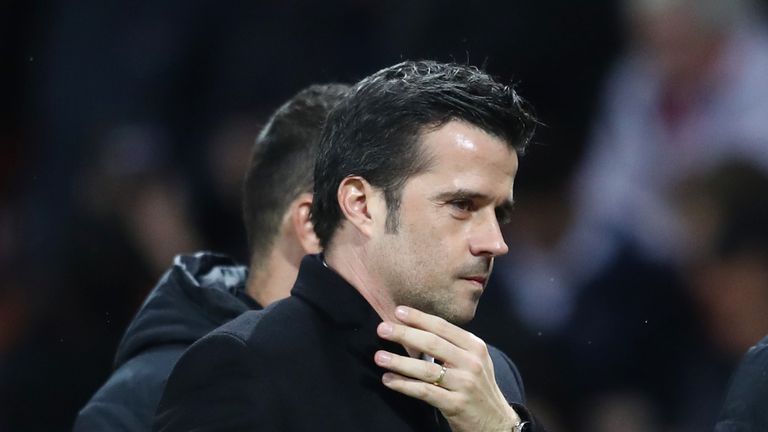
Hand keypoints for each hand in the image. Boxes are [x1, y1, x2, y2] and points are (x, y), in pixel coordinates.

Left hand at [375, 305, 520, 431]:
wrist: (496, 422)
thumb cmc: (478, 388)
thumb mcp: (473, 361)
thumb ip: (452, 346)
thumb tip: (416, 330)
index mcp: (474, 346)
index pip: (442, 326)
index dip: (419, 318)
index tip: (397, 311)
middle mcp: (471, 362)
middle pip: (432, 343)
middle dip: (404, 334)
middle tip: (382, 329)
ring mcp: (464, 383)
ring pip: (426, 368)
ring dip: (399, 361)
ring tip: (379, 357)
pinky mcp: (456, 404)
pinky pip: (424, 391)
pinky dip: (404, 385)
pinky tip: (389, 380)